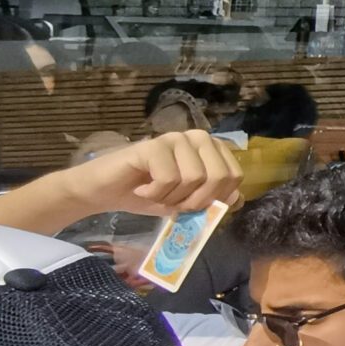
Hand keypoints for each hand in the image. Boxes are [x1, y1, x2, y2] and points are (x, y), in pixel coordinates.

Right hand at [69, 134, 242, 220]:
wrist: (107, 192)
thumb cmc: (149, 194)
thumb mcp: (186, 202)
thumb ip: (213, 199)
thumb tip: (237, 199)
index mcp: (212, 150)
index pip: (234, 176)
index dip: (216, 199)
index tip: (191, 206)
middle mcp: (199, 138)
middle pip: (219, 176)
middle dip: (196, 201)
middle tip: (172, 204)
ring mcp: (176, 138)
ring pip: (194, 178)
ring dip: (172, 198)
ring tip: (155, 194)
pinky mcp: (154, 145)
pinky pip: (169, 177)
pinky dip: (155, 193)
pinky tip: (142, 190)